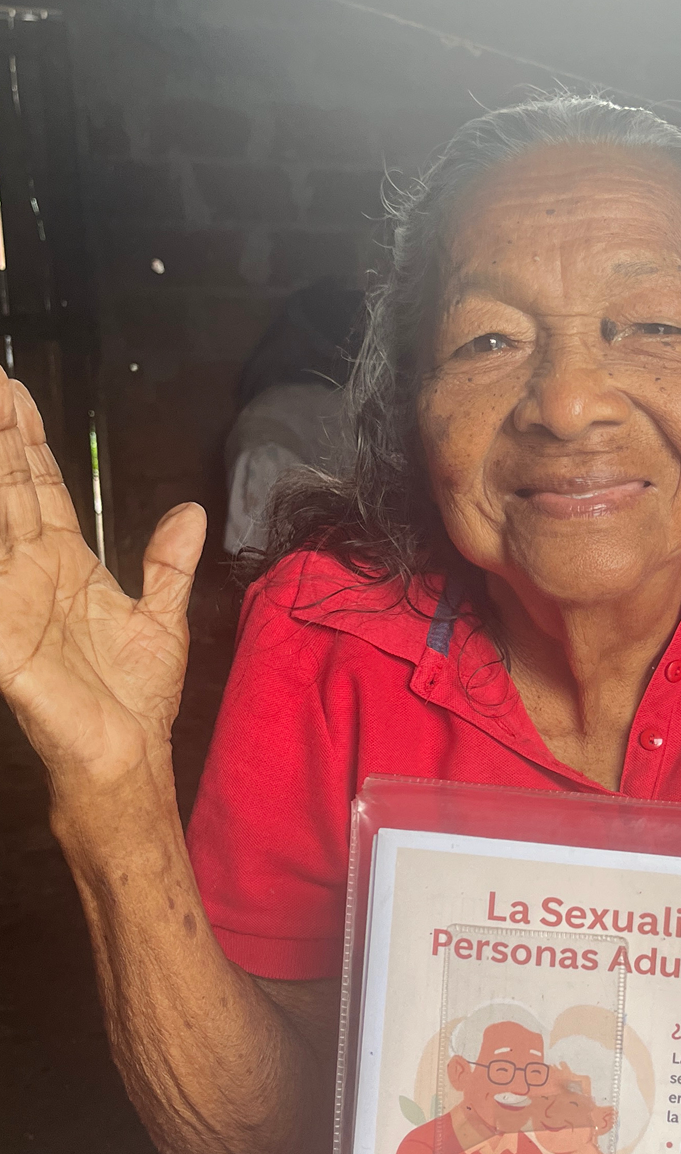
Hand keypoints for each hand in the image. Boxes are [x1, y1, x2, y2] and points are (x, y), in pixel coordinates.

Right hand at [0, 377, 205, 796]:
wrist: (126, 760)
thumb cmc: (134, 700)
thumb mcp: (161, 618)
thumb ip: (168, 564)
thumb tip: (190, 512)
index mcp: (64, 566)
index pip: (38, 489)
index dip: (24, 442)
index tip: (13, 392)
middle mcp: (30, 576)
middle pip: (8, 491)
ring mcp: (12, 603)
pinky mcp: (5, 641)